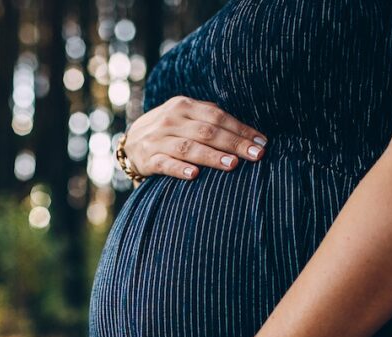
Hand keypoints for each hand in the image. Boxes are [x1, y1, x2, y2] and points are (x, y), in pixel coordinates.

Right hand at [123, 96, 267, 180]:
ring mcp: (157, 140)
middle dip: (234, 144)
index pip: (217, 117)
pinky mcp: (147, 159)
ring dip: (212, 156)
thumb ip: (209, 118)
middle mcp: (170, 120)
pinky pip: (165, 165)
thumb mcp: (185, 116)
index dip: (241, 129)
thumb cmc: (169, 131)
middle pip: (207, 132)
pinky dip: (179, 169)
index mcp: (184, 106)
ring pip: (188, 148)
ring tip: (233, 165)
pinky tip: (195, 175)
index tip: (261, 143)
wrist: (130, 142)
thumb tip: (247, 131)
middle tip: (256, 155)